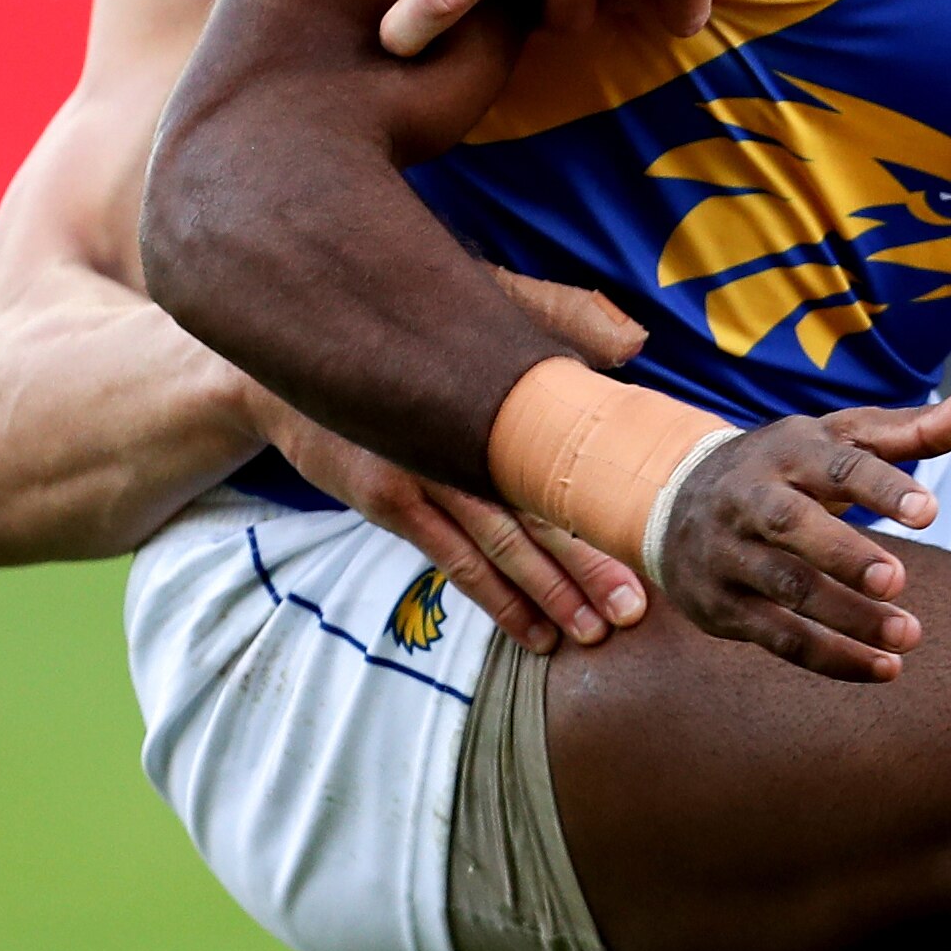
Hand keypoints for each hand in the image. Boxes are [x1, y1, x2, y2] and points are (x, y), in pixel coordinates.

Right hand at [241, 271, 653, 655]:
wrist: (297, 371)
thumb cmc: (404, 351)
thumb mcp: (472, 322)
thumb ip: (556, 319)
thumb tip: (634, 340)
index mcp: (501, 393)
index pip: (569, 452)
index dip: (610, 499)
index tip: (653, 538)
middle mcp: (468, 431)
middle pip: (542, 504)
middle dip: (592, 562)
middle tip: (636, 609)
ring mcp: (427, 469)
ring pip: (502, 541)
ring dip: (550, 592)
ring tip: (593, 632)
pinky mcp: (391, 500)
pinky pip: (453, 559)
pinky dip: (496, 599)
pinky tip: (531, 632)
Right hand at [650, 384, 950, 683]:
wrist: (673, 497)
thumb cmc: (788, 466)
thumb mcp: (841, 438)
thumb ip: (915, 429)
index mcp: (789, 450)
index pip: (836, 464)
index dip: (882, 487)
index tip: (930, 511)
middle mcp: (751, 498)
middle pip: (793, 526)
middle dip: (845, 554)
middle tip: (898, 580)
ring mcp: (730, 554)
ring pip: (785, 589)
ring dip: (846, 617)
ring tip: (908, 637)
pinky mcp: (722, 605)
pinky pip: (776, 637)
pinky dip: (830, 657)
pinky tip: (882, 669)